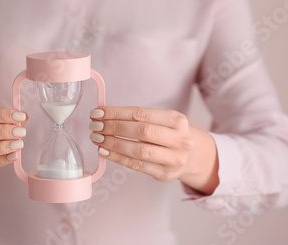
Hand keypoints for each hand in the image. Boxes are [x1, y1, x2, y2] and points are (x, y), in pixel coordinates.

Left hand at [89, 106, 218, 194]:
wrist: (192, 156)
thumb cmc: (170, 134)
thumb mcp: (162, 120)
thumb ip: (138, 118)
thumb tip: (104, 115)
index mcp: (176, 120)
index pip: (141, 113)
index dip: (116, 113)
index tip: (98, 112)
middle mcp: (179, 139)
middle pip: (141, 131)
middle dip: (113, 128)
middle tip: (95, 126)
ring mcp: (174, 159)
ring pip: (138, 150)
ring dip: (113, 144)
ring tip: (97, 138)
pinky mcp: (165, 174)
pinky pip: (136, 165)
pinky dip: (117, 158)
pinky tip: (104, 152)